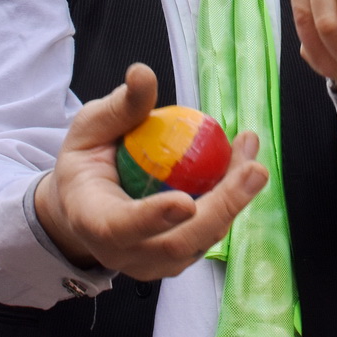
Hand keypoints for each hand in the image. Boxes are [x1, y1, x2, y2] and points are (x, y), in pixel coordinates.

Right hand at [33, 64, 268, 278]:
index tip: (186, 201)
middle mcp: (124, 252)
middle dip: (222, 207)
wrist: (83, 206)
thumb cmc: (85, 164)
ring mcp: (154, 262)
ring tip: (250, 154)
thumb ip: (119, 107)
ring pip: (202, 240)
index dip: (154, 218)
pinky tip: (243, 164)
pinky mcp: (178, 258)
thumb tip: (142, 74)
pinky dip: (231, 200)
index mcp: (93, 220)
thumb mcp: (90, 129)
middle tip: (252, 170)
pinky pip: (210, 232)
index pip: (121, 227)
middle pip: (178, 242)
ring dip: (235, 199)